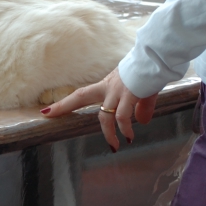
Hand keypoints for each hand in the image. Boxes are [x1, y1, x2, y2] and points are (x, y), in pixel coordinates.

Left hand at [41, 68, 159, 151]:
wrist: (158, 59)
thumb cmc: (150, 71)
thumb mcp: (143, 91)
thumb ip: (141, 107)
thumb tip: (142, 121)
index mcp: (107, 85)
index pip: (82, 94)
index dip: (66, 103)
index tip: (48, 111)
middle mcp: (108, 87)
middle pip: (80, 96)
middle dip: (63, 106)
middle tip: (47, 115)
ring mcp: (118, 91)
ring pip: (104, 116)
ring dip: (109, 133)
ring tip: (115, 146)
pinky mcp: (130, 94)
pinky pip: (122, 116)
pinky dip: (125, 128)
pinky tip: (129, 137)